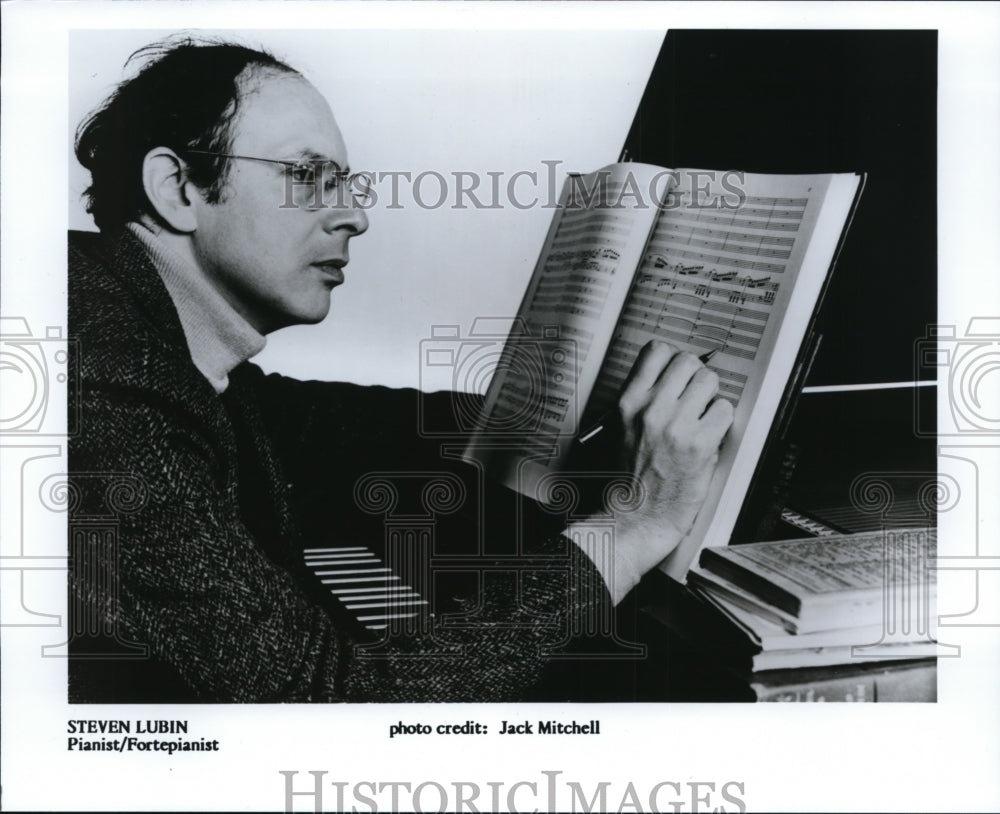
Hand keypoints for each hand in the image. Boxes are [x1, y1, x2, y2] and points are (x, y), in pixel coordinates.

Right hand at [566, 341, 733, 601]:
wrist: (637, 515)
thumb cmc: (630, 476)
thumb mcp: (621, 429)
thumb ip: (643, 400)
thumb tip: (675, 377)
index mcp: (629, 402)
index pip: (656, 351)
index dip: (672, 360)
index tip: (677, 373)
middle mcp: (651, 409)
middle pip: (688, 362)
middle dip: (695, 377)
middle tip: (694, 398)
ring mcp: (677, 425)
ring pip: (710, 381)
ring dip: (710, 397)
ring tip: (702, 417)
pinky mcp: (700, 444)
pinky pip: (725, 410)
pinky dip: (721, 421)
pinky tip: (709, 434)